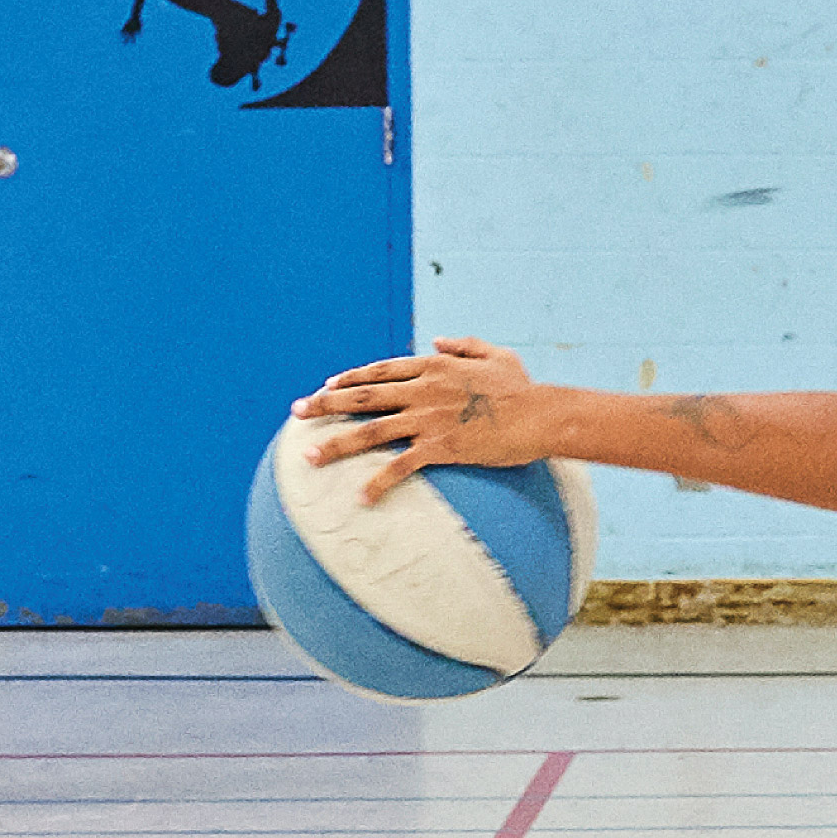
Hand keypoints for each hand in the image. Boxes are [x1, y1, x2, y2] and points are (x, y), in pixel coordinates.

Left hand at [293, 337, 540, 505]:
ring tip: (308, 456)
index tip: (326, 385)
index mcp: (432, 367)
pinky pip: (400, 466)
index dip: (350, 378)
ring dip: (335, 443)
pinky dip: (378, 482)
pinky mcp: (439, 447)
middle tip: (296, 412)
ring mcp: (427, 419)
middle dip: (324, 403)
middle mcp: (422, 390)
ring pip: (370, 430)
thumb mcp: (494, 354)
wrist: (540, 416)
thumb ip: (462, 344)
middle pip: (362, 396)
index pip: (379, 370)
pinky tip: (361, 497)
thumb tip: (437, 340)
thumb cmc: (521, 387)